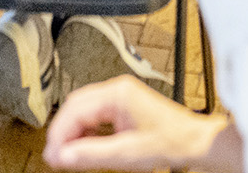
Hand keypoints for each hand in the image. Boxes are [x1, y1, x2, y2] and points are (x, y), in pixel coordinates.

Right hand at [45, 78, 239, 171]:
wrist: (195, 142)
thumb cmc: (171, 142)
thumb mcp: (127, 154)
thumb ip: (92, 155)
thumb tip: (63, 156)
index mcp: (117, 93)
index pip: (75, 109)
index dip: (60, 134)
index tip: (52, 154)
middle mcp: (117, 90)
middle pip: (76, 106)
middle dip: (63, 132)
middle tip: (55, 156)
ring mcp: (120, 97)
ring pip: (84, 111)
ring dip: (73, 133)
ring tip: (67, 156)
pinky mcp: (124, 107)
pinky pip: (96, 117)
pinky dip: (86, 133)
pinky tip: (84, 148)